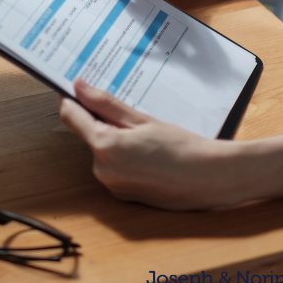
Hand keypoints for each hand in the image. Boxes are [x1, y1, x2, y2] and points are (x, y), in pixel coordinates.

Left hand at [59, 79, 240, 209]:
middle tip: (130, 113)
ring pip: (102, 150)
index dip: (72, 99)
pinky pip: (113, 167)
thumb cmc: (182, 147)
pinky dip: (123, 157)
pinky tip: (147, 153)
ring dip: (114, 139)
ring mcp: (112, 185)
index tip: (78, 88)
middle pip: (88, 133)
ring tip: (145, 135)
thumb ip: (105, 104)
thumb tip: (79, 87)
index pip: (71, 115)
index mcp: (105, 147)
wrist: (211, 179)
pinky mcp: (122, 194)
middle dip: (102, 121)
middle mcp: (102, 170)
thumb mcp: (141, 119)